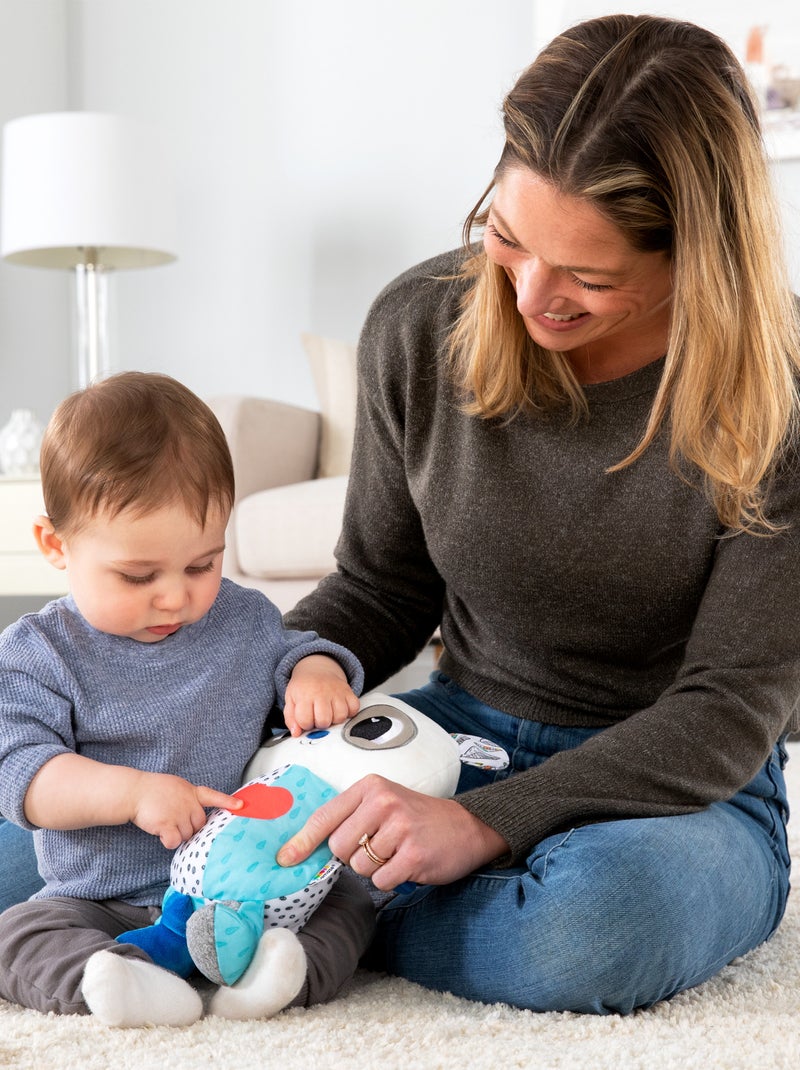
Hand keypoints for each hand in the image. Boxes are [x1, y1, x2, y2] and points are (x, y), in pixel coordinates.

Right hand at [127, 772, 242, 849]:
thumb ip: (189, 798)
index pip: (214, 796)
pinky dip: (169, 841)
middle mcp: (188, 803)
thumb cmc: (153, 790)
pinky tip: (161, 833)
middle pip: (200, 824)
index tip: (242, 806)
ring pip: (187, 835)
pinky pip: (175, 842)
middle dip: (190, 827)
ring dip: (178, 834)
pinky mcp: (167, 824)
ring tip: (164, 822)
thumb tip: (196, 813)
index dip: (227, 802)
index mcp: (192, 792)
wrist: (134, 791)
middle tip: (174, 821)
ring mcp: (179, 813)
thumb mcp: (176, 786)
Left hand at [276, 774, 508, 889]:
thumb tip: (308, 847)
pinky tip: (407, 864)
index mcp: (370, 787)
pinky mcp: (413, 855)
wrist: (466, 827)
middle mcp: (383, 802)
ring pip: (359, 866)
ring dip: (374, 868)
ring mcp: (399, 828)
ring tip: (396, 853)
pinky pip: (381, 881)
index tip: (284, 858)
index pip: (325, 816)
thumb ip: (351, 817)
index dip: (301, 841)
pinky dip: (391, 880)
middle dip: (352, 856)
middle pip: (338, 847)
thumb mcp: (384, 803)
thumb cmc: (417, 817)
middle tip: (377, 847)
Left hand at [283, 654, 359, 736]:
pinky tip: (340, 709)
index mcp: (305, 696)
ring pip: (340, 716)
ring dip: (335, 719)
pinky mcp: (348, 691)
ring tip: (329, 714)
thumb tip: (296, 733)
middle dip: (320, 724)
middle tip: (317, 717)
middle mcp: (321, 692)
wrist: (317, 669)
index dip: (305, 724)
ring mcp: (336, 692)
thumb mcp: (291, 699)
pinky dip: (350, 712)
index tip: (305, 719)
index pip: (305, 720)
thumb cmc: (304, 687)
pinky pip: (354, 708)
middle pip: (324, 720)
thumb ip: (291, 718)